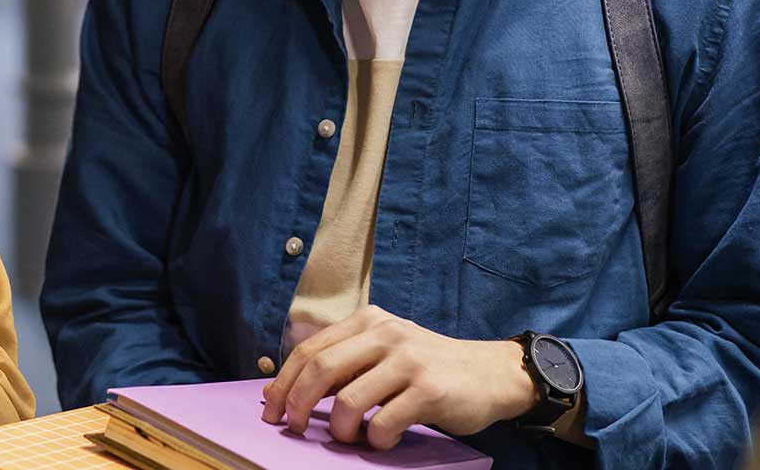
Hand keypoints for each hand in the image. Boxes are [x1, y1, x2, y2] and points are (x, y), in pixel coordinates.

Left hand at [261, 306, 536, 447]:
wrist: (489, 373)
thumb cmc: (428, 367)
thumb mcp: (384, 351)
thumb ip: (344, 363)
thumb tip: (288, 391)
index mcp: (367, 321)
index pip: (309, 350)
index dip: (283, 382)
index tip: (270, 410)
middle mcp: (385, 334)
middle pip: (320, 370)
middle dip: (297, 404)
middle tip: (295, 428)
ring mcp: (408, 361)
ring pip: (348, 400)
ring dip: (340, 429)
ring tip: (349, 437)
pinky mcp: (429, 390)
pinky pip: (384, 422)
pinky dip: (375, 439)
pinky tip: (382, 439)